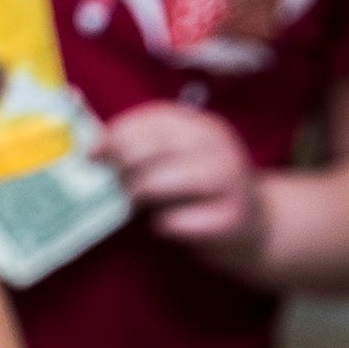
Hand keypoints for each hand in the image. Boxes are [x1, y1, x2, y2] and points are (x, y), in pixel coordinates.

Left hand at [98, 102, 264, 274]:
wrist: (256, 228)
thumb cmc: (200, 195)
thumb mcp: (177, 162)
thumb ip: (143, 152)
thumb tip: (91, 151)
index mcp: (203, 128)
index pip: (153, 119)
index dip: (117, 135)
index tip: (92, 153)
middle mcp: (219, 148)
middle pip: (153, 147)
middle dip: (123, 166)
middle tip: (115, 183)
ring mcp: (230, 181)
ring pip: (164, 179)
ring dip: (139, 192)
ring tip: (135, 202)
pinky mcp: (232, 218)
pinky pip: (179, 220)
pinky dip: (163, 224)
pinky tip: (165, 225)